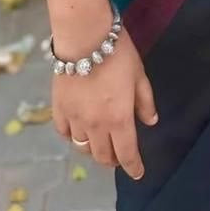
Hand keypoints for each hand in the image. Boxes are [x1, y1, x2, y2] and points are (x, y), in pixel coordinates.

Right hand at [50, 22, 157, 180]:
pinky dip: (72, 136)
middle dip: (113, 160)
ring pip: (82, 147)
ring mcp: (74, 119)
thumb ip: (144, 101)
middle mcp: (96, 126)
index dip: (133, 167)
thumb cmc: (118, 53)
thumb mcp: (139, 75)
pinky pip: (64, 132)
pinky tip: (77, 131)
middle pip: (103, 156)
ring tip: (100, 144)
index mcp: (119, 119)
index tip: (137, 173)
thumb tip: (150, 121)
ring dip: (93, 150)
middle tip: (119, 156)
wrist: (84, 37)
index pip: (127, 153)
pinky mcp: (58, 108)